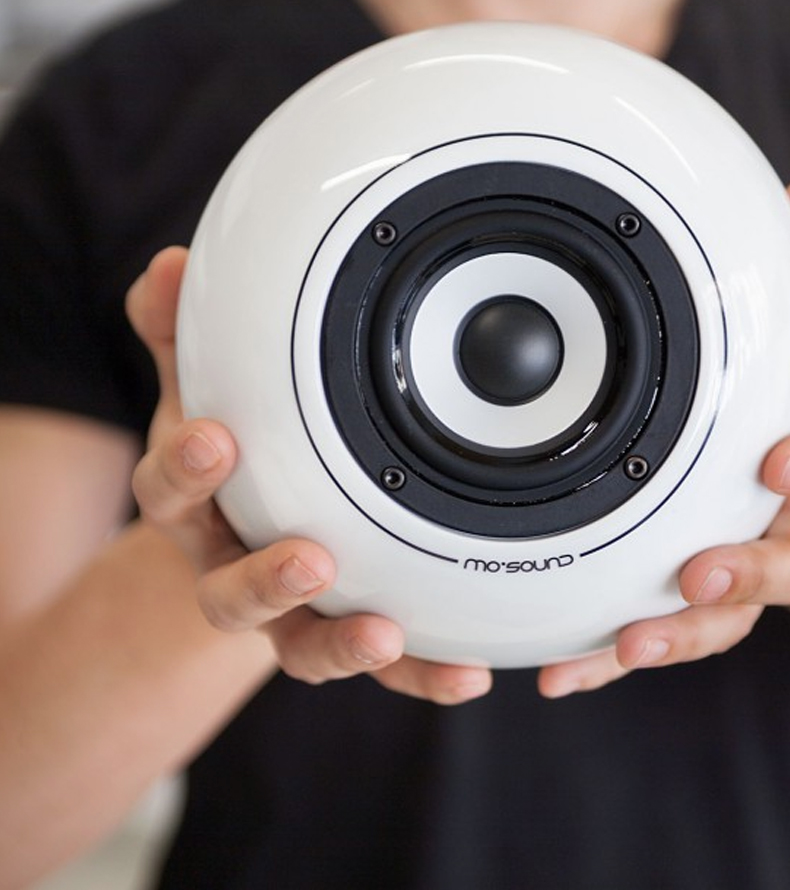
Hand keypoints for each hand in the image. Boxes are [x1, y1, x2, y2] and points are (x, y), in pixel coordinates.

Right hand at [126, 248, 492, 704]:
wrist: (244, 525)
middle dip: (265, 578)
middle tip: (311, 558)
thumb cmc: (234, 448)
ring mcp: (290, 614)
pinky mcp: (342, 636)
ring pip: (301, 647)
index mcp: (197, 504)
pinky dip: (419, 674)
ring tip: (385, 634)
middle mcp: (233, 567)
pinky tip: (468, 672)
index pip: (170, 491)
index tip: (214, 437)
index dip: (184, 469)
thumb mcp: (201, 390)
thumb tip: (173, 267)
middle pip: (229, 593)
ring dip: (343, 645)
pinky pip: (381, 667)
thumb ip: (185, 333)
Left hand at [537, 179, 789, 697]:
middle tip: (703, 575)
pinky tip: (561, 673)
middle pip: (785, 562)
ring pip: (722, 619)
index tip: (785, 458)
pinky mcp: (688, 603)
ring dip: (677, 633)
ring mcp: (738, 571)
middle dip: (746, 572)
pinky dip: (610, 657)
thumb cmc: (786, 401)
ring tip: (628, 644)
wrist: (785, 469)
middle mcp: (784, 523)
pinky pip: (656, 634)